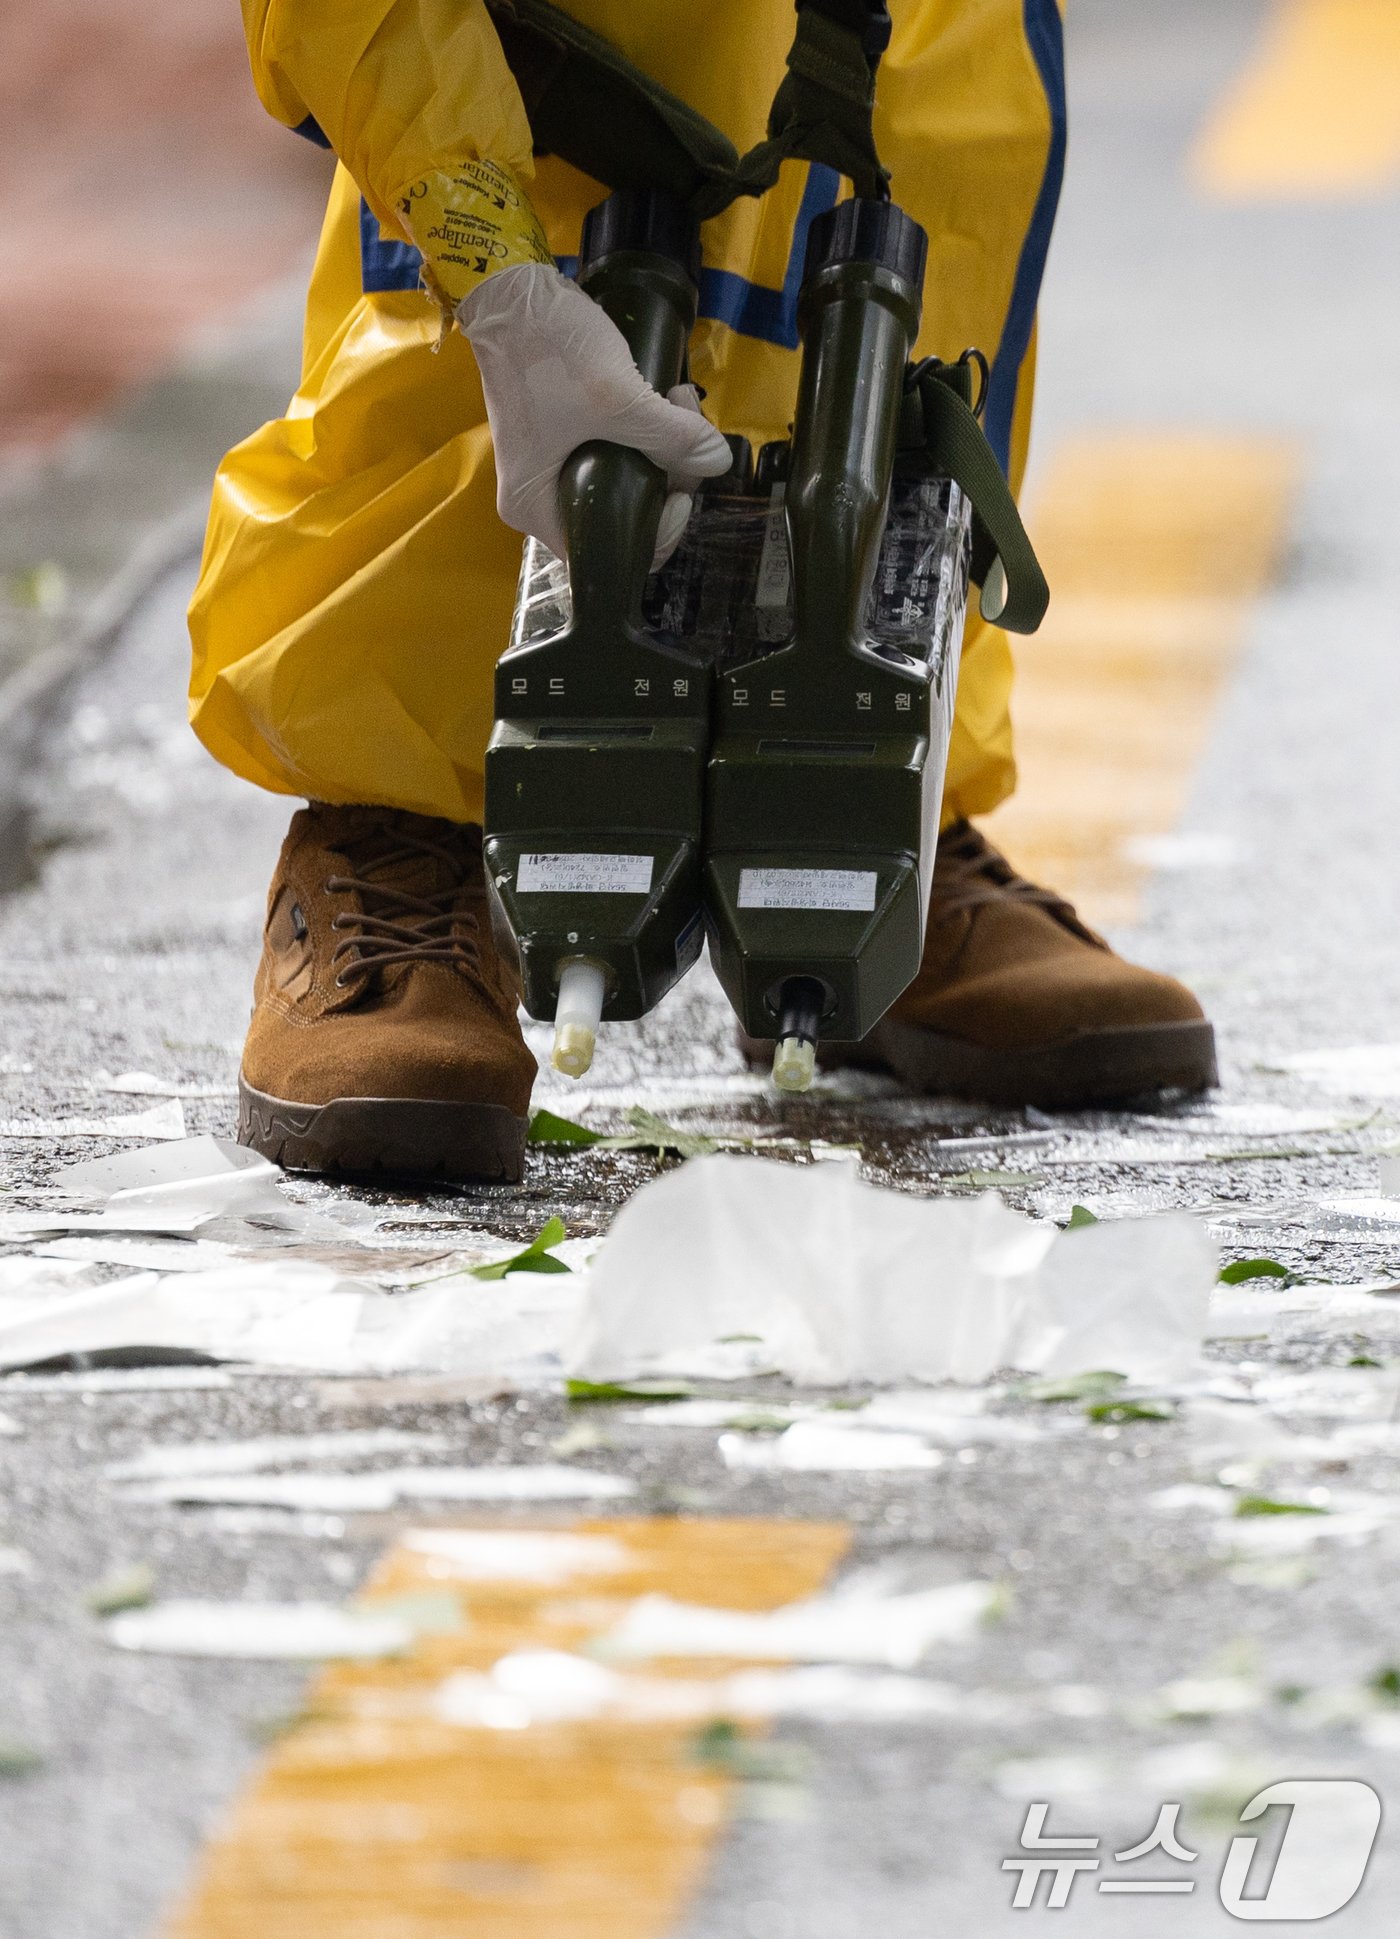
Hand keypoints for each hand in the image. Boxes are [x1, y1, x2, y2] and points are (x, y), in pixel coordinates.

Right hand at [458, 261, 730, 566]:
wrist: (510, 290)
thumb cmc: (547, 350)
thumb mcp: (616, 398)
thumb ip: (671, 436)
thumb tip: (718, 462)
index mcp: (537, 509)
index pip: (609, 555)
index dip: (656, 534)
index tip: (680, 492)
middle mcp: (539, 499)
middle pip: (622, 516)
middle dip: (667, 480)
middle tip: (688, 435)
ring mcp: (549, 467)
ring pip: (624, 482)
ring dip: (662, 448)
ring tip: (678, 400)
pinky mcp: (562, 437)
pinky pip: (615, 453)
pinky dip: (642, 432)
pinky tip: (664, 397)